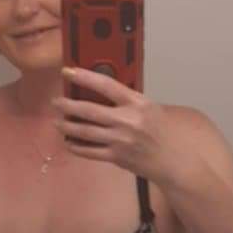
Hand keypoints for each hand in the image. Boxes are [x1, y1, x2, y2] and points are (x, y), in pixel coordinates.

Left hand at [53, 67, 187, 186]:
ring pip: (85, 132)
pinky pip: (90, 152)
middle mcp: (127, 121)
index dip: (84, 77)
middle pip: (89, 110)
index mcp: (137, 104)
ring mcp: (120, 141)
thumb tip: (106, 94)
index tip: (68, 72)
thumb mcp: (152, 109)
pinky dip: (76, 147)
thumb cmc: (166, 133)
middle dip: (67, 105)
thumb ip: (130, 102)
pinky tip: (69, 143)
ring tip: (57, 123)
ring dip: (67, 127)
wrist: (176, 161)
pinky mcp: (117, 158)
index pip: (106, 85)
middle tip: (56, 102)